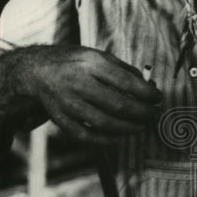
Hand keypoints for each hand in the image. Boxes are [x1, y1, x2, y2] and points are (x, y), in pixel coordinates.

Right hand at [21, 45, 162, 144]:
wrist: (37, 71)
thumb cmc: (76, 63)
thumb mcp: (98, 56)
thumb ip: (124, 70)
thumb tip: (150, 87)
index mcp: (91, 63)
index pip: (126, 82)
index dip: (147, 94)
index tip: (159, 99)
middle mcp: (78, 83)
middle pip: (118, 105)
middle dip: (143, 114)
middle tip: (155, 116)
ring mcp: (68, 103)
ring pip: (104, 123)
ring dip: (129, 128)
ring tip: (142, 127)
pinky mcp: (60, 119)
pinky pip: (86, 136)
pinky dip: (106, 140)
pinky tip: (119, 137)